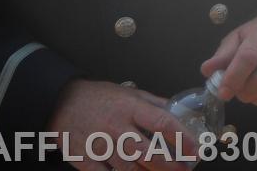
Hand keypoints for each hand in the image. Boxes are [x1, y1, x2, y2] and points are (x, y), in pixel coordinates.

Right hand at [47, 79, 193, 170]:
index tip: (194, 149)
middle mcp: (117, 127)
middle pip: (148, 151)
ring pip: (130, 168)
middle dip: (169, 164)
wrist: (62, 102)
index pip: (162, 123)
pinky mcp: (85, 160)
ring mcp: (100, 145)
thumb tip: (179, 113)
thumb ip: (154, 104)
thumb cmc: (100, 97)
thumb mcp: (130, 93)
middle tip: (183, 169)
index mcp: (131, 108)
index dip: (181, 138)